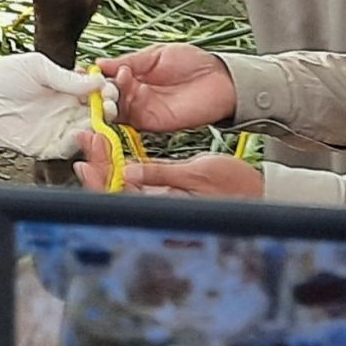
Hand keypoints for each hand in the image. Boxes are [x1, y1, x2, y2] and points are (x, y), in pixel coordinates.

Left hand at [0, 52, 111, 158]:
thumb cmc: (0, 76)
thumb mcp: (37, 67)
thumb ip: (66, 77)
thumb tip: (96, 82)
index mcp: (65, 89)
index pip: (95, 93)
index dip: (106, 92)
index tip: (111, 88)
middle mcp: (64, 110)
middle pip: (96, 114)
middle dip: (107, 109)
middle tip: (110, 105)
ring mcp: (55, 128)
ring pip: (86, 132)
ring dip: (97, 127)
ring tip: (100, 118)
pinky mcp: (43, 146)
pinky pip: (66, 148)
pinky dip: (77, 143)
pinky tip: (81, 132)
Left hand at [74, 135, 264, 197]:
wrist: (258, 193)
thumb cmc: (236, 187)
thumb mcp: (197, 174)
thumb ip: (161, 175)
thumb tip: (127, 172)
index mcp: (164, 208)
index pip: (120, 195)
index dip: (100, 174)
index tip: (90, 151)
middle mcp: (157, 208)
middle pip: (114, 189)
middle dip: (97, 163)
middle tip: (86, 137)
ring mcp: (159, 201)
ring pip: (121, 184)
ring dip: (106, 162)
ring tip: (94, 139)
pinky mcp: (164, 193)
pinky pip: (134, 180)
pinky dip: (120, 164)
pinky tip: (112, 149)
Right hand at [99, 43, 235, 132]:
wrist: (222, 80)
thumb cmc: (194, 63)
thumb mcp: (157, 53)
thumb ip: (129, 60)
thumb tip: (99, 63)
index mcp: (134, 75)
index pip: (105, 78)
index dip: (91, 76)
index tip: (79, 71)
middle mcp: (135, 95)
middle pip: (103, 96)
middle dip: (92, 90)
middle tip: (86, 81)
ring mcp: (142, 109)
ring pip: (111, 109)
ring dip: (103, 99)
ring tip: (103, 86)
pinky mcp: (151, 123)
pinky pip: (127, 121)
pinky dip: (117, 110)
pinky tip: (115, 95)